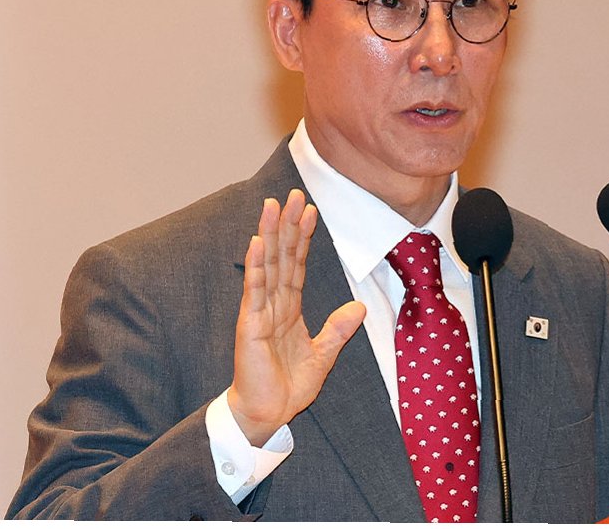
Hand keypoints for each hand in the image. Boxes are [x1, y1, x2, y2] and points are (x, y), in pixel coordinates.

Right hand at [228, 189, 365, 445]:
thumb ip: (338, 330)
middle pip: (282, 256)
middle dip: (288, 225)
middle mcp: (273, 305)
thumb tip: (360, 307)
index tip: (311, 210)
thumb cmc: (288, 387)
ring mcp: (259, 312)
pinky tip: (257, 242)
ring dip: (269, 234)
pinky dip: (256, 266)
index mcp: (289, 309)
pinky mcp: (248, 325)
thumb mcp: (324, 355)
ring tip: (272, 206)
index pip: (297, 264)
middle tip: (293, 193)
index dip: (303, 237)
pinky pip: (254, 291)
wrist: (267, 414)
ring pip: (266, 265)